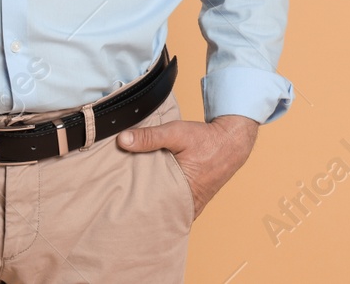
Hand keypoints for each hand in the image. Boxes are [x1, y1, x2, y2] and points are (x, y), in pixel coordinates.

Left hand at [116, 113, 258, 219]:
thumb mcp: (177, 133)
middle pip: (158, 215)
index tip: (118, 205)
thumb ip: (150, 137)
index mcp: (182, 194)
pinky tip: (152, 198)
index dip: (134, 209)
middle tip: (120, 206)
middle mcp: (188, 205)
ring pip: (167, 213)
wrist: (232, 141)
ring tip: (132, 203)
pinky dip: (165, 205)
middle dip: (141, 211)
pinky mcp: (194, 201)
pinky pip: (175, 208)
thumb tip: (122, 140)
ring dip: (154, 208)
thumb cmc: (206, 139)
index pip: (152, 211)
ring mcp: (192, 206)